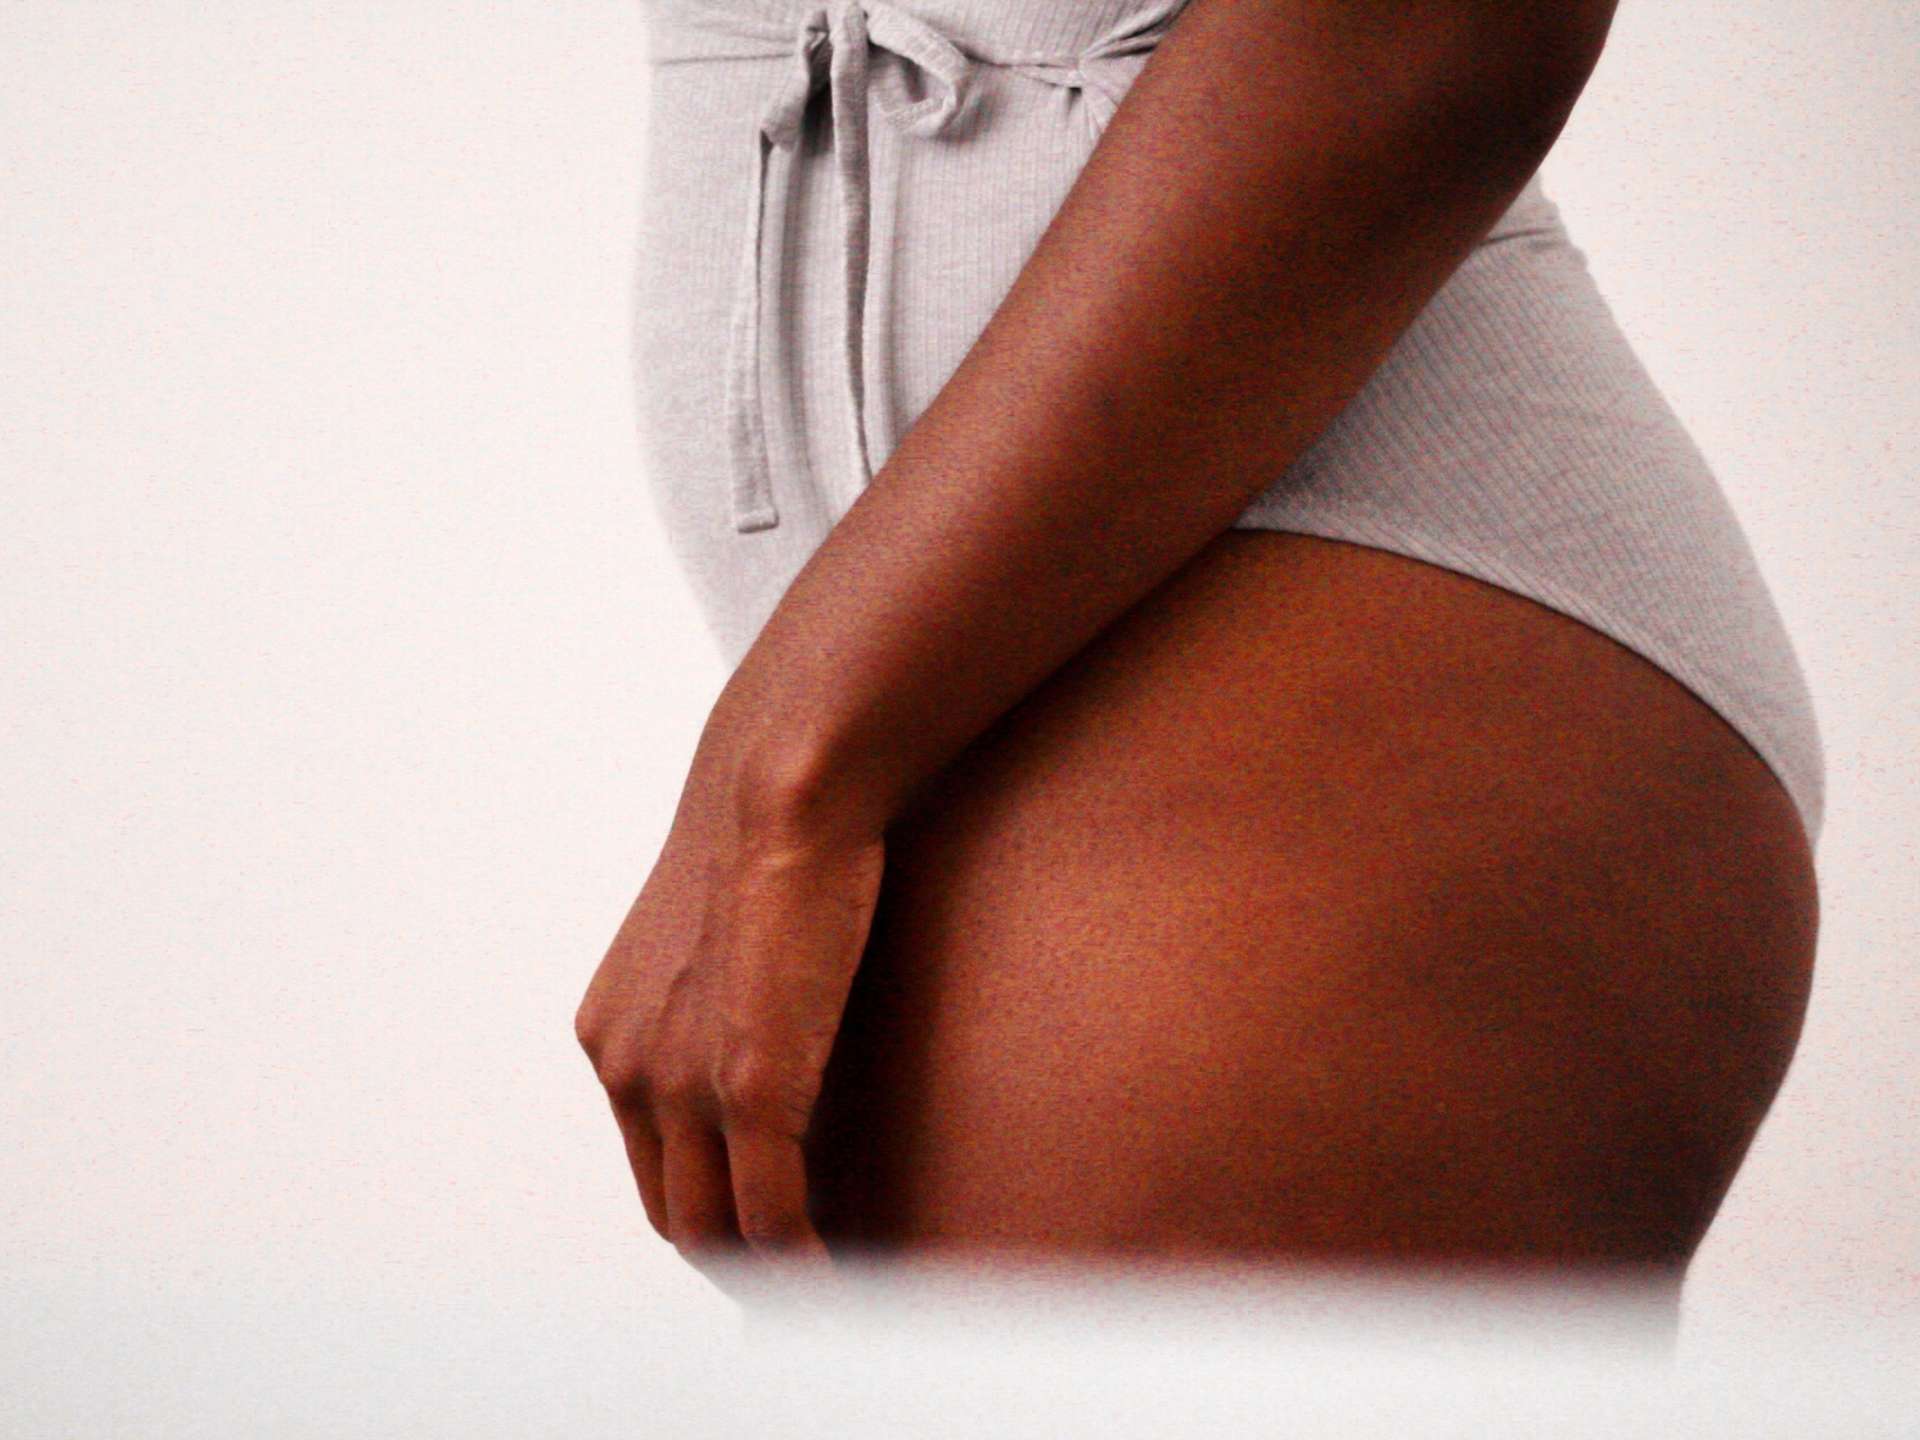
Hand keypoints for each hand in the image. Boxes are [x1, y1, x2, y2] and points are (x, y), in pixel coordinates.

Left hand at [574, 744, 884, 1293]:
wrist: (782, 782)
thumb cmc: (771, 833)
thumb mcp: (721, 929)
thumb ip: (723, 995)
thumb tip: (775, 1025)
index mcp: (610, 1032)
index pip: (652, 1162)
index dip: (709, 1206)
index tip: (765, 1225)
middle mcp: (625, 1067)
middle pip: (673, 1212)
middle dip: (733, 1259)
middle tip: (800, 1277)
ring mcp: (679, 1084)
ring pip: (714, 1232)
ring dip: (769, 1275)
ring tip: (826, 1288)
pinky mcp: (748, 1088)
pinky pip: (771, 1217)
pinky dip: (805, 1263)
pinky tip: (841, 1273)